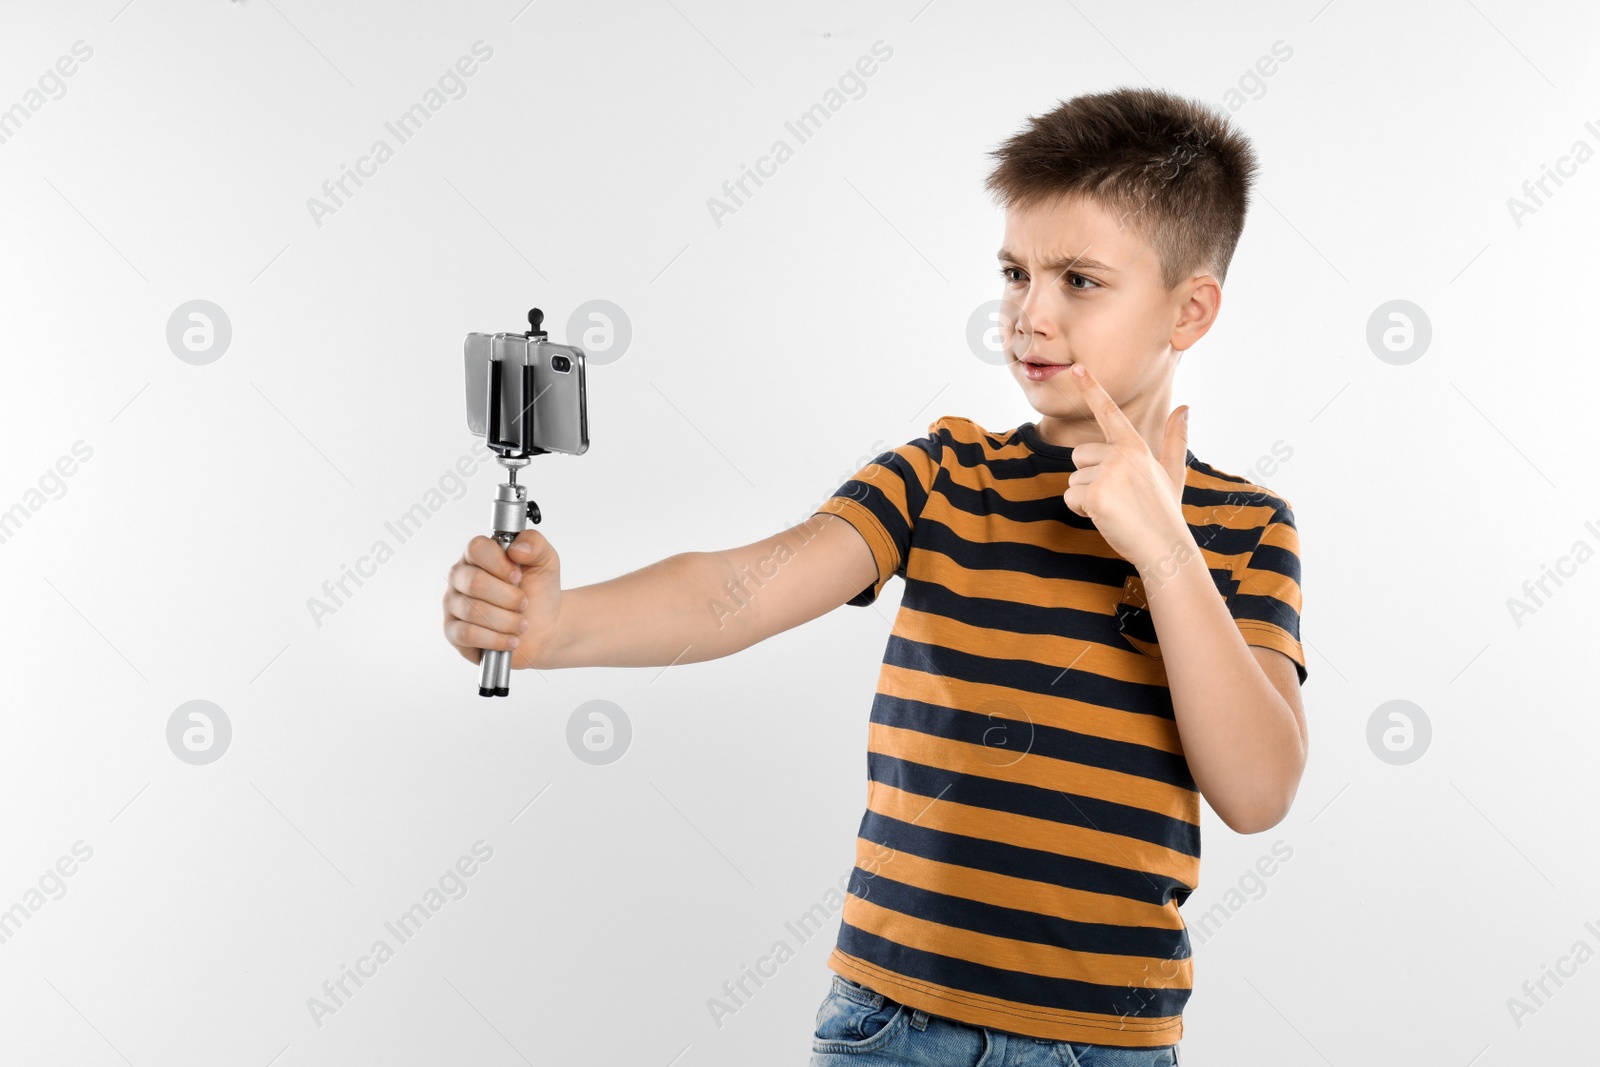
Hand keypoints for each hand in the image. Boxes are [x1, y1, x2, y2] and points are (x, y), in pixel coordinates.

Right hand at [442, 529, 562, 670]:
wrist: (545, 628)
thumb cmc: (539, 592)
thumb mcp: (546, 561)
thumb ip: (535, 543)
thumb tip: (516, 547)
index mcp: (478, 556)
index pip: (476, 548)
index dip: (500, 564)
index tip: (518, 576)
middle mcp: (460, 577)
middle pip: (474, 582)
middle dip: (508, 597)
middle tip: (524, 603)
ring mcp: (453, 604)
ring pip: (473, 610)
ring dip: (506, 620)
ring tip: (522, 624)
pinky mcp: (453, 632)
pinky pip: (467, 634)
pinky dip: (495, 639)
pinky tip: (511, 640)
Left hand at [1061, 363, 1192, 572]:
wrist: (1165, 546)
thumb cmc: (1165, 512)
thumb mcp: (1173, 472)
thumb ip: (1176, 438)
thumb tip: (1186, 407)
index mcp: (1135, 445)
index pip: (1109, 412)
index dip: (1092, 388)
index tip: (1077, 367)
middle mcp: (1121, 453)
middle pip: (1078, 455)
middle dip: (1089, 478)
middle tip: (1117, 497)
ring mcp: (1108, 472)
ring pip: (1073, 480)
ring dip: (1086, 498)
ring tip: (1115, 509)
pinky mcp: (1096, 494)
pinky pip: (1071, 499)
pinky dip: (1082, 512)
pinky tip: (1106, 518)